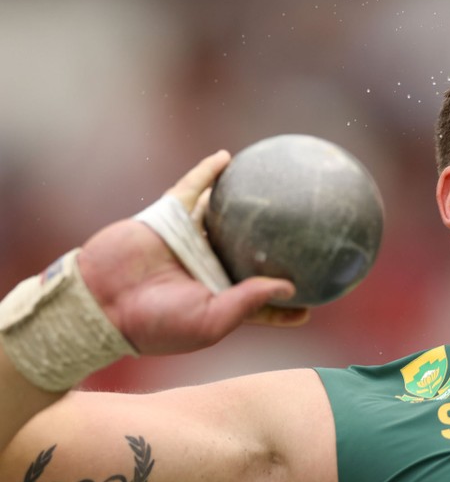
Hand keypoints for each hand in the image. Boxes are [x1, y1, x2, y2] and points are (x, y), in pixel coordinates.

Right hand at [77, 151, 307, 355]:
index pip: (260, 304)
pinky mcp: (168, 217)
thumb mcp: (212, 321)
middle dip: (272, 247)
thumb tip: (290, 287)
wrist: (103, 303)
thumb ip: (250, 302)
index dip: (285, 307)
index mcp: (219, 299)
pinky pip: (193, 189)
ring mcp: (189, 241)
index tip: (314, 303)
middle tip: (305, 235)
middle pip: (247, 255)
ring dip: (244, 203)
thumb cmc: (158, 323)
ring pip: (223, 217)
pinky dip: (209, 172)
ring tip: (273, 189)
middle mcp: (208, 269)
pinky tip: (228, 159)